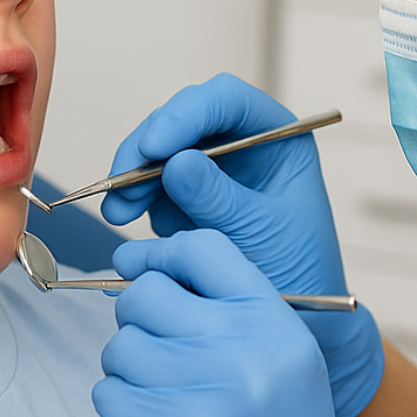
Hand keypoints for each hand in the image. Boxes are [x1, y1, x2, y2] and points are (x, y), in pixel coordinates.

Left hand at [93, 231, 378, 416]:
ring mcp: (192, 403)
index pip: (203, 250)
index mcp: (279, 332)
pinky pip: (109, 395)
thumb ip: (239, 317)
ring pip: (121, 348)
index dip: (165, 258)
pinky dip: (126, 416)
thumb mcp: (291, 375)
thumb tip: (155, 270)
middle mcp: (239, 357)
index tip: (147, 271)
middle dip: (143, 322)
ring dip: (135, 374)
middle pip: (146, 295)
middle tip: (165, 358)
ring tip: (177, 412)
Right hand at [102, 74, 382, 416]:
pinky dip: (130, 196)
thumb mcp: (262, 233)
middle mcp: (241, 143)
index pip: (227, 100)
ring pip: (157, 149)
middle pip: (182, 120)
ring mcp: (210, 168)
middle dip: (146, 148)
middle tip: (122, 185)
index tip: (156, 146)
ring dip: (130, 174)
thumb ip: (219, 198)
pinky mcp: (184, 196)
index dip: (186, 113)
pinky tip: (123, 217)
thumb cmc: (298, 270)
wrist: (295, 316)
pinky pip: (148, 182)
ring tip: (119, 211)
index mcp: (278, 137)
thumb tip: (174, 162)